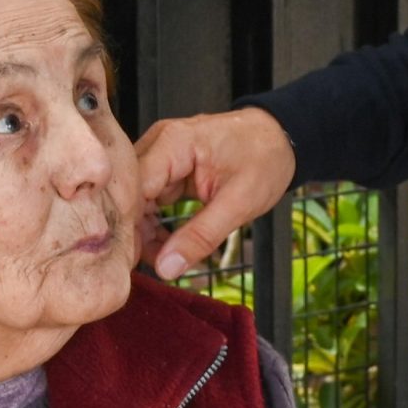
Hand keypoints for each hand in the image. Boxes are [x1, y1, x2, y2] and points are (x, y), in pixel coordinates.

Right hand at [133, 107, 297, 279]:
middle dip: (133, 232)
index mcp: (172, 142)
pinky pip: (149, 199)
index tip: (130, 261)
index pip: (131, 186)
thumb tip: (167, 267)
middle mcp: (158, 143)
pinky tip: (166, 247)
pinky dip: (155, 224)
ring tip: (162, 261)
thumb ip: (201, 235)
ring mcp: (161, 155)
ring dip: (143, 231)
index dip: (127, 225)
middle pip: (128, 192)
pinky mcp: (167, 168)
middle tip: (146, 267)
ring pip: (136, 199)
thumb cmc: (265, 158)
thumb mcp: (239, 203)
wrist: (281, 139)